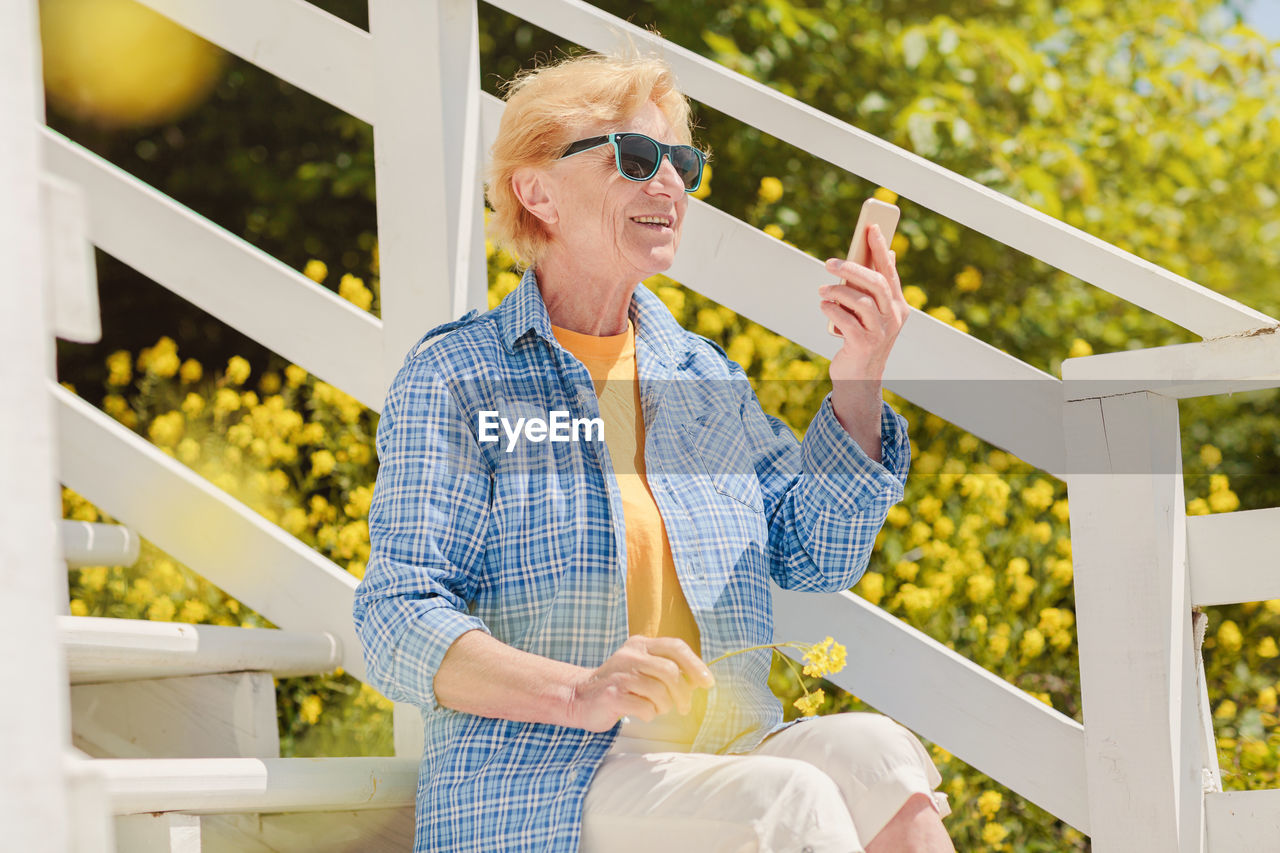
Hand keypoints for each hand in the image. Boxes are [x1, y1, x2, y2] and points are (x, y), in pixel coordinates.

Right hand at [564, 636, 714, 732]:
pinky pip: (645, 708)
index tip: (707, 683)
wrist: (578, 696)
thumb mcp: (641, 666)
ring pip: (660, 693)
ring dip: (664, 706)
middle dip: (683, 694)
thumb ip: (666, 667)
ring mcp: (620, 675)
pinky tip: (641, 713)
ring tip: (656, 709)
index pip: (676, 647)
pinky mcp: (612, 695)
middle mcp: (630, 655)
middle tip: (684, 708)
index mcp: (640, 644)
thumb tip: (699, 679)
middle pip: (671, 672)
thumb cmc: (619, 684)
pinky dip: (649, 715)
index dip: (696, 665)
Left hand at [819, 223, 909, 386]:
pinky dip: (831, 310)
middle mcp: (893, 317)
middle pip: (876, 283)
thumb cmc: (862, 338)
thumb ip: (877, 286)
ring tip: (823, 291)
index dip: (880, 248)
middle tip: (830, 263)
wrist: (859, 378)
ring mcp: (880, 332)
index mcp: (897, 305)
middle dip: (852, 268)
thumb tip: (887, 252)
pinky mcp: (863, 345)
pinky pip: (845, 320)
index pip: (889, 271)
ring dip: (837, 292)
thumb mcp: (873, 312)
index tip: (870, 227)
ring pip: (860, 301)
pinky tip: (824, 306)